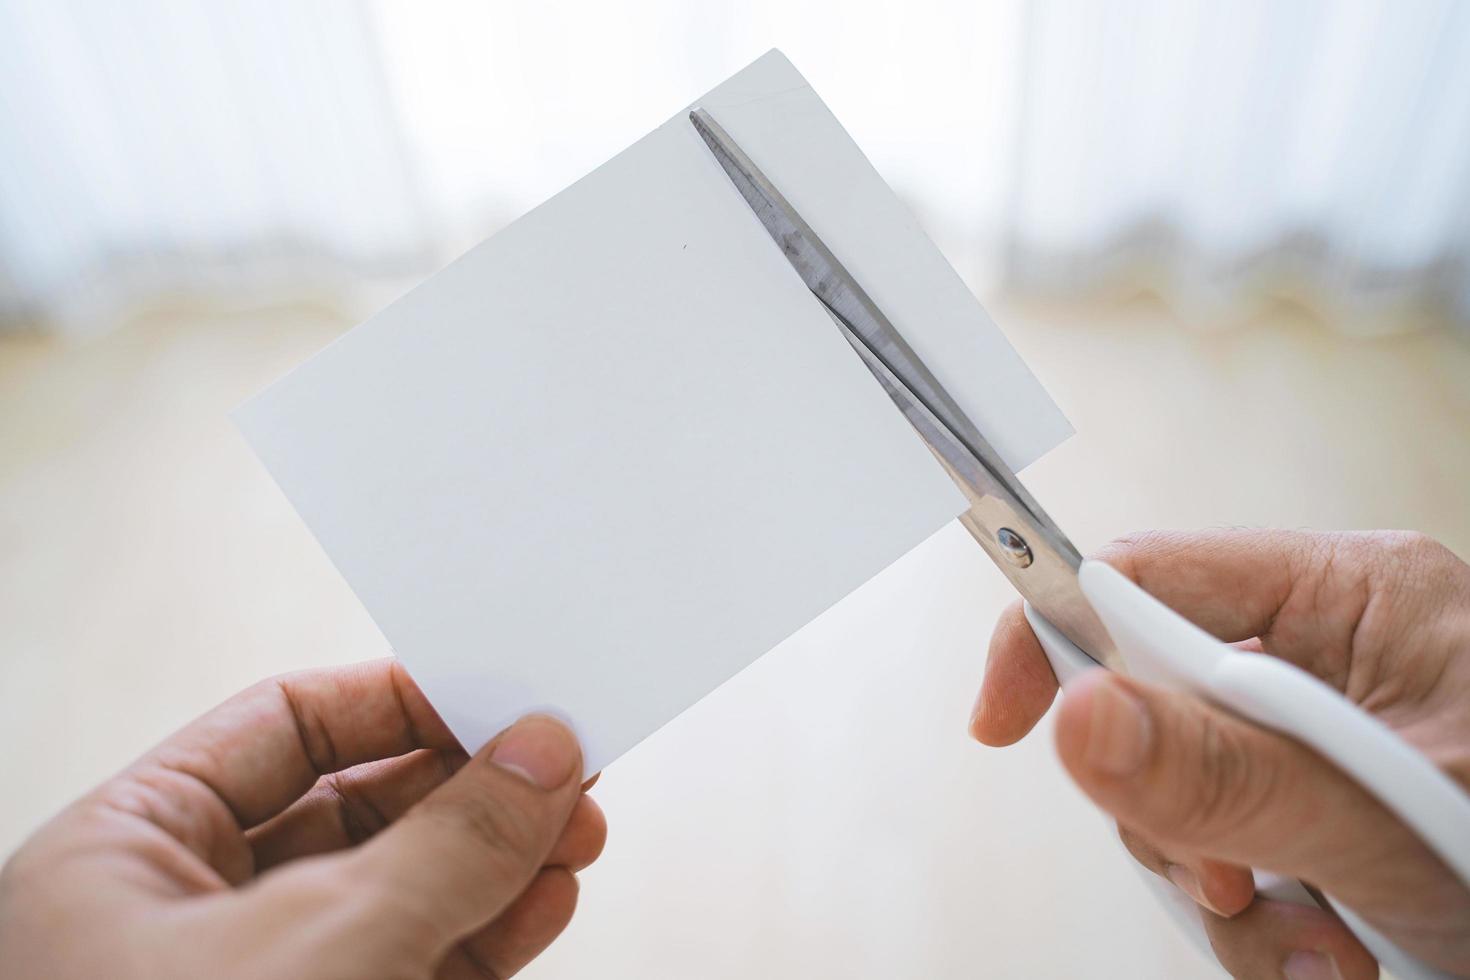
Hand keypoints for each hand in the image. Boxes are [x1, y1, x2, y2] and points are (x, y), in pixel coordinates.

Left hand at [0, 659, 606, 978]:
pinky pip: (412, 966)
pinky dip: (484, 935)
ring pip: (397, 891)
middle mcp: (181, 916)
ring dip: (495, 859)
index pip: (281, 728)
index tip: (504, 693)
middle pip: (354, 808)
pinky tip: (547, 898)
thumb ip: (450, 838)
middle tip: (565, 766)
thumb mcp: (329, 942)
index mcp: (126, 854)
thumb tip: (544, 749)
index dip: (399, 699)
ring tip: (578, 830)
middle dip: (470, 787)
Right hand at [970, 529, 1469, 978]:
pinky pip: (1225, 846)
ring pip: (1181, 790)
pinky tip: (1324, 954)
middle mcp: (1331, 651)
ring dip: (1224, 888)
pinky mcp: (1317, 804)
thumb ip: (1231, 772)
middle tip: (1235, 882)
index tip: (1003, 721)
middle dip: (1174, 812)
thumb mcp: (1388, 821)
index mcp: (1356, 595)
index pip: (1147, 575)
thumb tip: (1078, 716)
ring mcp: (1321, 732)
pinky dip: (1255, 920)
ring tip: (1316, 949)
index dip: (1060, 639)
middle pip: (1151, 698)